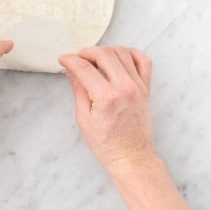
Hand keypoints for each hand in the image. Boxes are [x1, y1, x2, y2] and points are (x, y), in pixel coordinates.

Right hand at [59, 46, 155, 173]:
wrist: (131, 158)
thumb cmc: (107, 145)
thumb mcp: (84, 119)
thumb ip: (78, 89)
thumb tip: (71, 70)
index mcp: (106, 98)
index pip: (84, 68)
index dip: (70, 60)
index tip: (64, 59)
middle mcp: (124, 88)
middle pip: (104, 53)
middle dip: (87, 52)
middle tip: (78, 58)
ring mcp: (138, 86)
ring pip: (122, 52)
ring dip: (106, 51)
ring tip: (96, 59)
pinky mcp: (146, 88)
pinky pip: (143, 60)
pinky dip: (131, 53)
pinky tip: (119, 58)